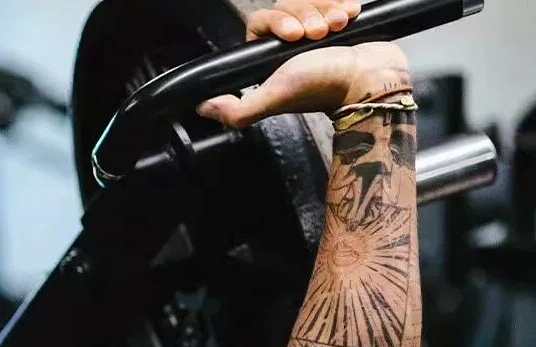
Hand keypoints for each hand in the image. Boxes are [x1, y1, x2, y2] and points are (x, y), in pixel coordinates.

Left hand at [199, 2, 410, 128]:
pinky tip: (347, 18)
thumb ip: (235, 109)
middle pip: (287, 6)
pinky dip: (339, 4)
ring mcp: (314, 33)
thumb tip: (203, 106)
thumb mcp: (272, 97)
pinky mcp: (336, 21)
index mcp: (269, 62)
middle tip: (315, 36)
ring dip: (324, 10)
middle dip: (304, 16)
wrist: (370, 75)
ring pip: (310, 0)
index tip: (293, 37)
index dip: (277, 23)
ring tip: (335, 28)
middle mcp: (288, 48)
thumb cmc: (323, 85)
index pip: (261, 22)